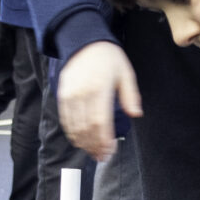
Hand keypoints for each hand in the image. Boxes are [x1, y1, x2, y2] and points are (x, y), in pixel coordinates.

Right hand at [56, 41, 140, 161]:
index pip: (101, 122)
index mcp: (100, 88)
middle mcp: (83, 93)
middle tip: (102, 157)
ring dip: (84, 142)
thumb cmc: (108, 58)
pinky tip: (79, 140)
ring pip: (75, 126)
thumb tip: (136, 114)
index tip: (110, 152)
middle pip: (87, 128)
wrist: (84, 42)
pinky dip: (72, 132)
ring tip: (92, 152)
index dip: (104, 141)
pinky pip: (65, 118)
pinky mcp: (62, 94)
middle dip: (94, 146)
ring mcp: (70, 94)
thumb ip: (131, 95)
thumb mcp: (126, 73)